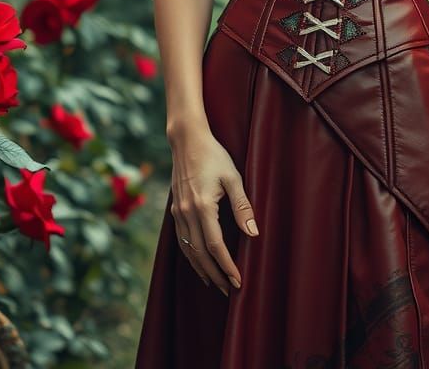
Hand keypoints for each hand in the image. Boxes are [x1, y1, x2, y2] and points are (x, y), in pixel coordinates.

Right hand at [168, 129, 257, 295]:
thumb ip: (242, 206)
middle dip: (215, 274)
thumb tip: (253, 233)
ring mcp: (178, 212)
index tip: (238, 281)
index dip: (226, 266)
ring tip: (215, 283)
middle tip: (229, 290)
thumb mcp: (233, 177)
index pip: (215, 246)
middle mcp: (186, 213)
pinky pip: (181, 239)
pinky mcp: (174, 209)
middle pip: (199, 253)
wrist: (187, 140)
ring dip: (201, 269)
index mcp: (202, 206)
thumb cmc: (214, 155)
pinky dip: (190, 255)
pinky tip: (198, 262)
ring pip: (187, 249)